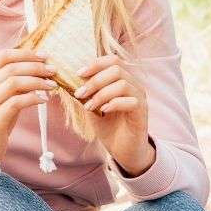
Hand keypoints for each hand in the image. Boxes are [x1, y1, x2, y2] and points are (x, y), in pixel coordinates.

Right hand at [0, 48, 56, 189]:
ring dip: (37, 81)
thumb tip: (40, 68)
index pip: (3, 56)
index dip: (26, 53)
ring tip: (52, 85)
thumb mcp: (2, 96)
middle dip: (36, 67)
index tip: (45, 56)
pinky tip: (43, 100)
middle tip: (53, 71)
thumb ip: (14, 82)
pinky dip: (33, 98)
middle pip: (11, 68)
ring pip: (14, 83)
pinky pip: (16, 103)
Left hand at [74, 54, 154, 176]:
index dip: (95, 64)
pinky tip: (103, 111)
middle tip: (80, 94)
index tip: (78, 74)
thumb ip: (85, 94)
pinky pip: (131, 101)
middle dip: (94, 80)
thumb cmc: (109, 128)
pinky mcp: (142, 112)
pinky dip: (114, 103)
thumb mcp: (92, 108)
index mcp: (122, 80)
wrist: (123, 150)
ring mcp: (140, 98)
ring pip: (123, 84)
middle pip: (116, 69)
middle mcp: (133, 85)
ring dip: (101, 93)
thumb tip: (68, 81)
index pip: (112, 60)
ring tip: (89, 106)